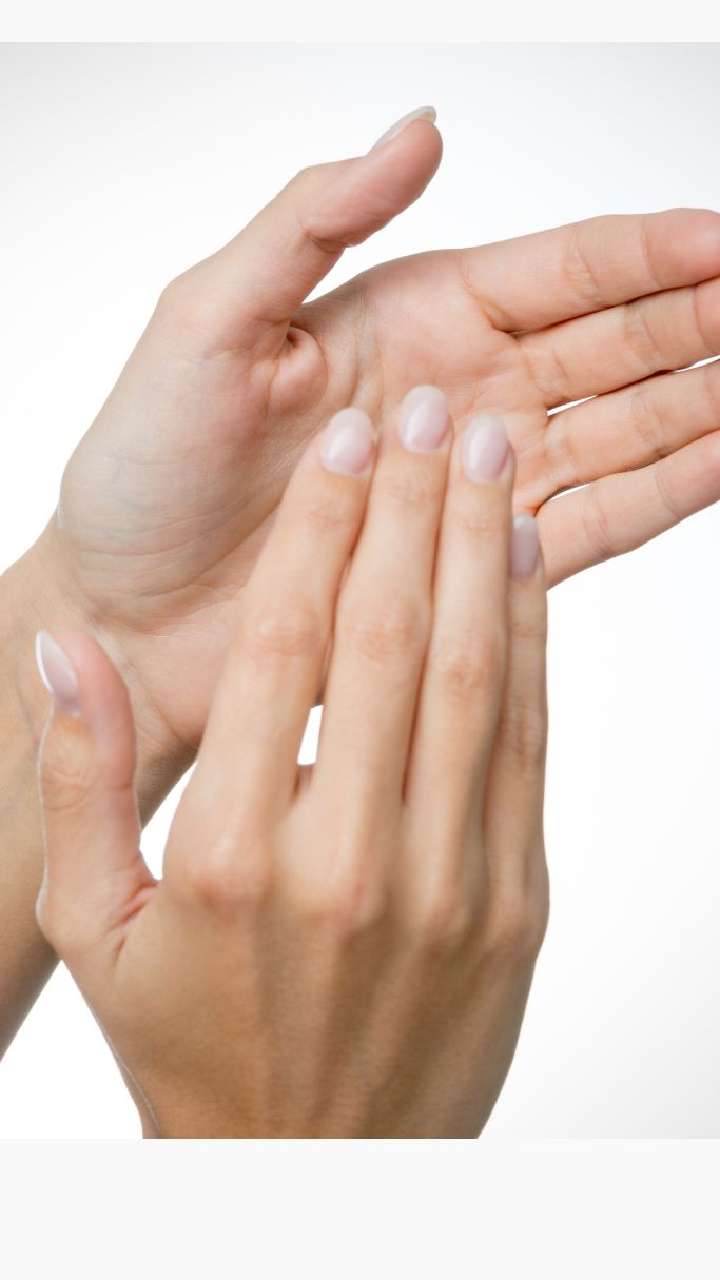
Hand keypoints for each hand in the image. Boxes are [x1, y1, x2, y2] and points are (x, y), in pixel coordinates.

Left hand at [28, 108, 719, 786]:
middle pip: (615, 348)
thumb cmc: (146, 469)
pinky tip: (718, 465)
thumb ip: (314, 220)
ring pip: (620, 434)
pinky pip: (587, 524)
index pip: (563, 273)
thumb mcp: (211, 319)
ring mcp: (472, 484)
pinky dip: (660, 497)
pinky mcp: (473, 567)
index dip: (651, 254)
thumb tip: (420, 128)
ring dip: (697, 411)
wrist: (125, 609)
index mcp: (411, 319)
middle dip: (700, 327)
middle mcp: (460, 395)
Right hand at [35, 387, 547, 1137]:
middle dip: (413, 505)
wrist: (317, 1172)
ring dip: (481, 549)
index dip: (320, 527)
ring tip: (487, 448)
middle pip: (389, 639)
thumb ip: (74, 777)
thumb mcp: (93, 923)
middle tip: (429, 406)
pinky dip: (533, 641)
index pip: (281, 647)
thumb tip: (62, 646)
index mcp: (227, 855)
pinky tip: (522, 561)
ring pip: (476, 677)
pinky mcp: (513, 904)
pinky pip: (527, 745)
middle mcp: (345, 861)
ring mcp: (445, 884)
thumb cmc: (191, 1043)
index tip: (347, 443)